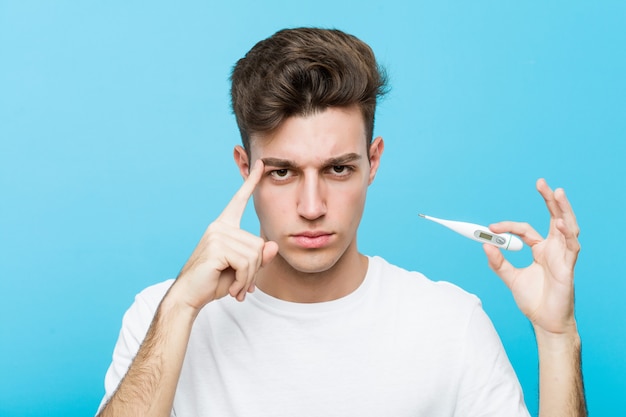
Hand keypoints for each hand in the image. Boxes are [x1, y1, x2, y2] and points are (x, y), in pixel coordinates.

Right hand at [172, 160, 278, 310]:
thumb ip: (258, 257)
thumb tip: (272, 246)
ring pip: (255, 255)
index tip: (260, 164)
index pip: (240, 200)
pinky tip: (232, 288)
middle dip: (254, 270)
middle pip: (258, 244)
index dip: (251, 183)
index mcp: (225, 226)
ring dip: (248, 278)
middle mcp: (219, 226)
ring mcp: (217, 235)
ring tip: (236, 287)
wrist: (190, 297)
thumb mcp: (243, 269)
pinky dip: (243, 281)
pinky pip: (246, 263)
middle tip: (241, 285)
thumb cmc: (215, 281)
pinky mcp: (216, 247)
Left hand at [483, 179, 579, 335]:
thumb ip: (497, 262)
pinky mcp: (568, 267)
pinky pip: (571, 247)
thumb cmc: (533, 300)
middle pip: (554, 218)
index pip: (525, 229)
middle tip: (541, 182)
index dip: (507, 227)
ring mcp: (563, 257)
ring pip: (567, 227)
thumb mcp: (510, 278)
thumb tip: (485, 245)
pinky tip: (561, 223)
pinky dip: (566, 234)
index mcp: (540, 249)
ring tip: (557, 193)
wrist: (544, 321)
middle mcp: (553, 249)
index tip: (490, 228)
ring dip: (562, 210)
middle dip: (548, 200)